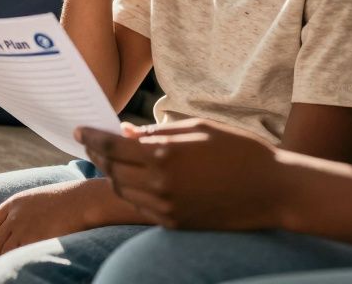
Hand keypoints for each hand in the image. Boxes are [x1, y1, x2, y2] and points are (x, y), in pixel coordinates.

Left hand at [0, 179, 110, 254]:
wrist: (84, 201)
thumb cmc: (67, 201)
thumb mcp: (38, 198)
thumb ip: (23, 211)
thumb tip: (15, 228)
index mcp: (15, 202)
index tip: (9, 240)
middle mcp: (15, 216)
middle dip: (4, 249)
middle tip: (20, 251)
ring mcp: (23, 229)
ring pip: (4, 252)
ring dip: (13, 256)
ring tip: (28, 254)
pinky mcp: (33, 241)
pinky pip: (18, 256)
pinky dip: (23, 259)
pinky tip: (35, 255)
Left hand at [76, 118, 286, 230]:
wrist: (272, 190)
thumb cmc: (238, 150)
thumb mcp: (198, 128)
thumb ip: (157, 131)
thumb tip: (125, 132)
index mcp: (164, 154)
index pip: (112, 145)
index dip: (91, 136)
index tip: (79, 129)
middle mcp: (160, 184)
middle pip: (111, 169)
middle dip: (98, 154)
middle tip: (92, 142)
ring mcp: (167, 207)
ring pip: (122, 190)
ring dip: (112, 174)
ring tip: (111, 159)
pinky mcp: (174, 223)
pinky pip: (140, 206)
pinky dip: (131, 191)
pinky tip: (133, 179)